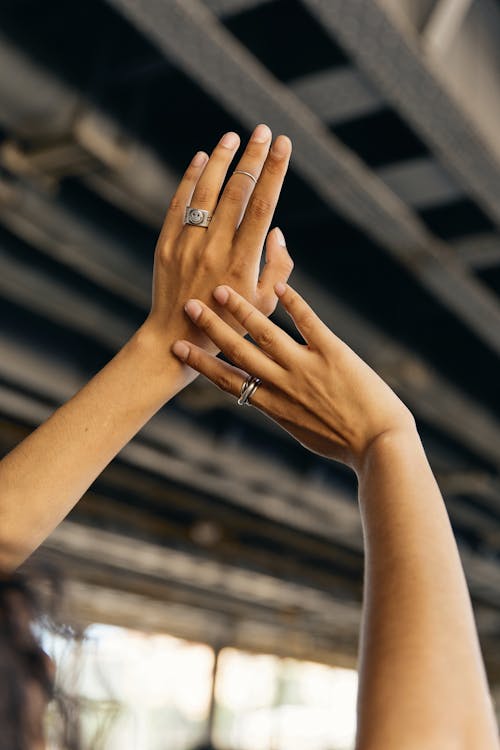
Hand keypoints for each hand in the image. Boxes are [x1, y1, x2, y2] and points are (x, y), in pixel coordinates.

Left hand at [142, 125, 292, 378]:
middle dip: (253, 156)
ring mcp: (187, 244)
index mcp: (243, 262)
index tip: (284, 145)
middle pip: (237, 190)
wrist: (175, 338)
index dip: (274, 171)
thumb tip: (276, 229)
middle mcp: (215, 248)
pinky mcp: (166, 244)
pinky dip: (190, 178)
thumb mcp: (264, 302)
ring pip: (206, 191)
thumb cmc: (229, 323)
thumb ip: (278, 266)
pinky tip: (201, 158)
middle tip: (263, 131)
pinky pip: (178, 203)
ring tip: (233, 137)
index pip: (262, 205)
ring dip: (221, 159)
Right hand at [171, 282, 414, 471]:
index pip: (228, 381)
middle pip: (239, 352)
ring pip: (265, 334)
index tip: (178, 347)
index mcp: (274, 406)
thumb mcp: (304, 432)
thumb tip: (272, 402)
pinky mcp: (333, 353)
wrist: (380, 445)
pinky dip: (293, 302)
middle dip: (212, 329)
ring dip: (242, 311)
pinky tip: (279, 284)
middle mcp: (283, 384)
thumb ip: (284, 412)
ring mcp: (307, 367)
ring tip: (222, 290)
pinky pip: (308, 323)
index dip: (202, 362)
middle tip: (189, 306)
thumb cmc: (345, 444)